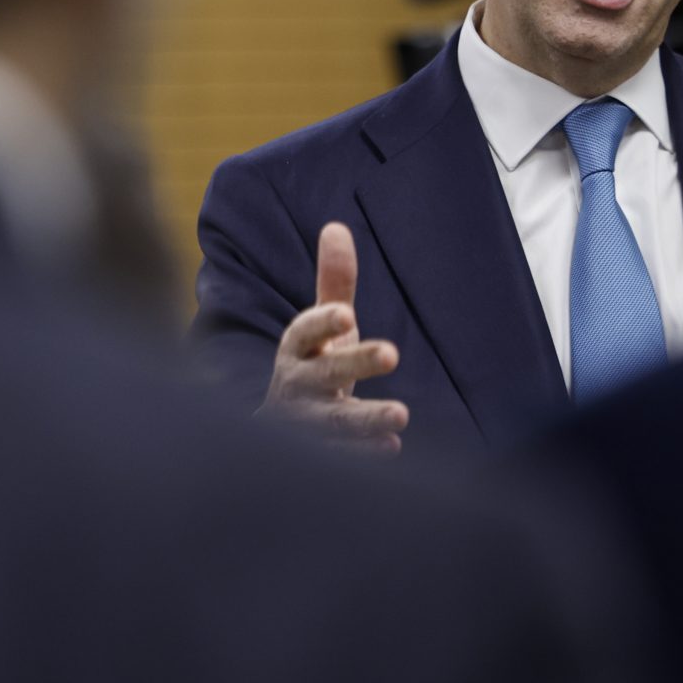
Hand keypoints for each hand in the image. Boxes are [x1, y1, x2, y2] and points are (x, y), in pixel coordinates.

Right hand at [256, 222, 407, 455]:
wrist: (280, 431)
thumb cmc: (311, 366)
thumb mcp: (322, 329)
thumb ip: (333, 285)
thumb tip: (336, 227)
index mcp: (297, 349)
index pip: (304, 331)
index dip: (323, 322)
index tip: (347, 314)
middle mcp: (296, 385)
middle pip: (324, 374)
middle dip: (356, 364)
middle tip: (393, 352)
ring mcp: (305, 424)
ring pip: (334, 421)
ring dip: (366, 418)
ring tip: (402, 414)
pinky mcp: (319, 455)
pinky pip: (341, 456)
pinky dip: (363, 452)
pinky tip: (391, 446)